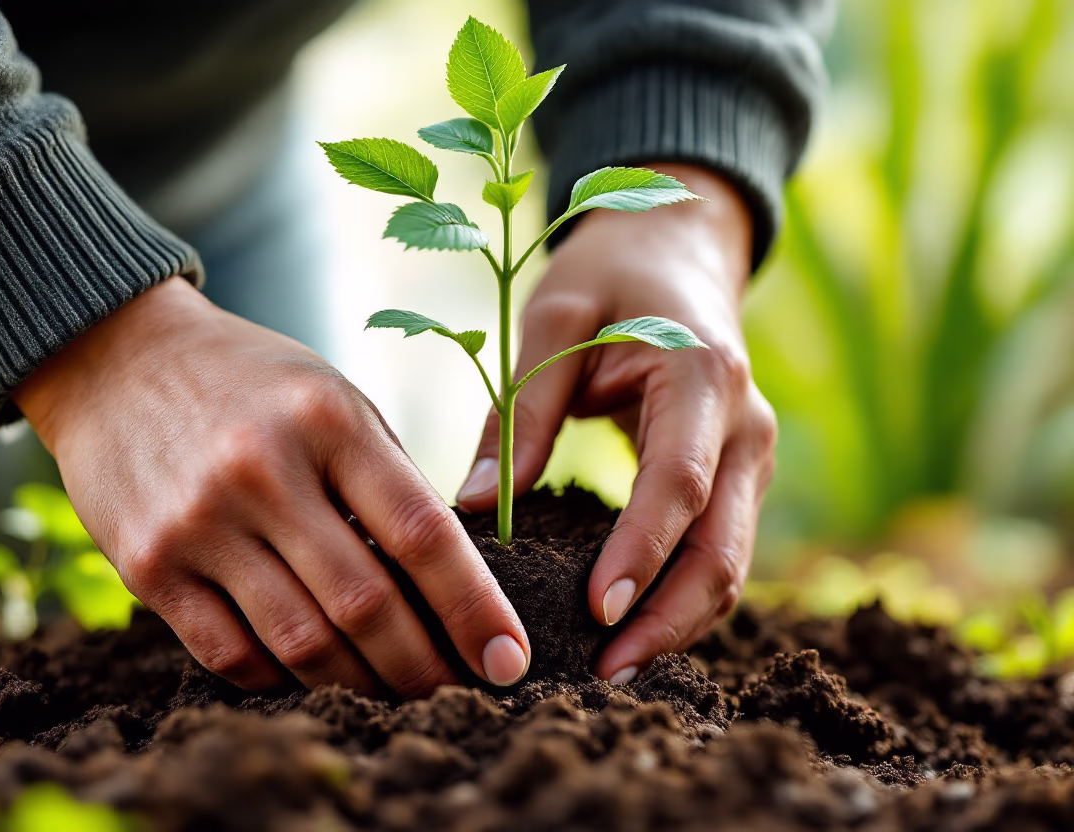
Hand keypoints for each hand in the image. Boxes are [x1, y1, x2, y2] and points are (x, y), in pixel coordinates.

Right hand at [16, 278, 529, 695]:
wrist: (117, 358)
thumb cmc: (251, 384)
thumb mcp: (333, 399)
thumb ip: (389, 480)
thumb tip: (454, 583)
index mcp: (327, 419)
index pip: (420, 531)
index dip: (474, 606)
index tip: (510, 658)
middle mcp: (261, 470)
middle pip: (365, 602)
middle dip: (424, 666)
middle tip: (458, 693)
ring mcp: (198, 522)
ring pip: (301, 643)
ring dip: (361, 685)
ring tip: (397, 696)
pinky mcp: (147, 567)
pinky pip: (232, 655)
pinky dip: (284, 681)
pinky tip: (317, 679)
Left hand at [456, 165, 775, 683]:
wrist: (679, 247)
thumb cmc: (610, 275)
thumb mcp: (554, 321)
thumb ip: (520, 411)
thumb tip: (471, 507)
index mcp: (703, 379)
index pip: (679, 484)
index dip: (641, 552)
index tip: (596, 614)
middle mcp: (745, 427)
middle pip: (723, 548)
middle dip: (667, 620)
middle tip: (602, 675)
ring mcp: (750, 458)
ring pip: (729, 564)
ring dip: (678, 623)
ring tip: (611, 670)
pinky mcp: (737, 478)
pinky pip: (718, 552)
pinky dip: (680, 597)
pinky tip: (631, 631)